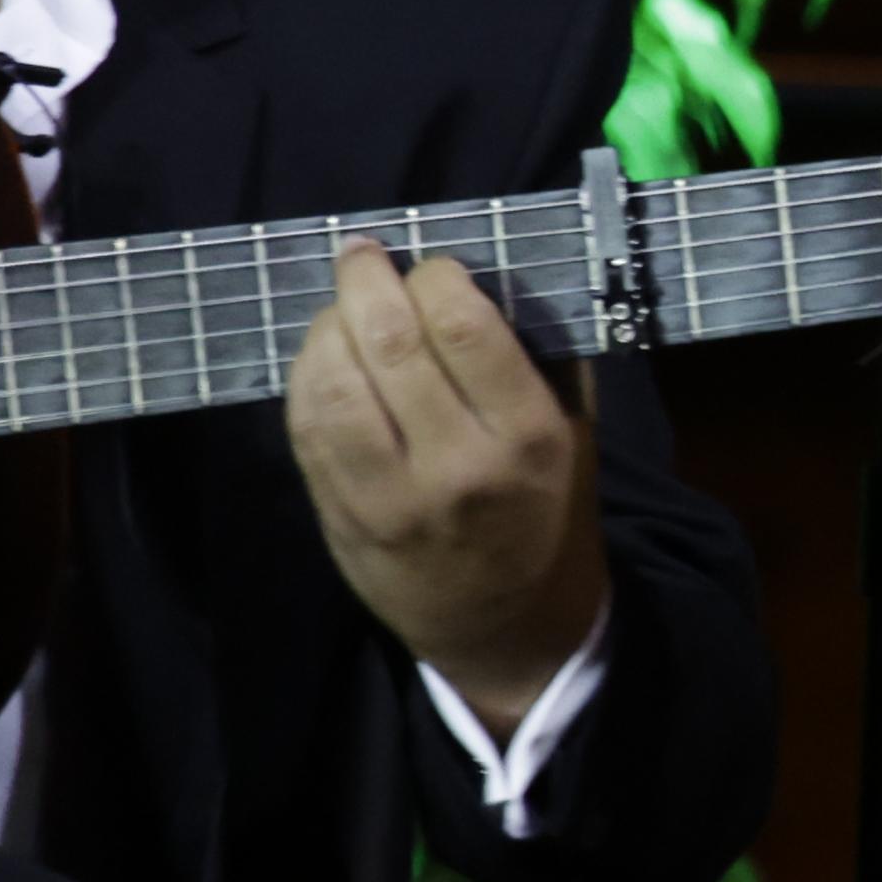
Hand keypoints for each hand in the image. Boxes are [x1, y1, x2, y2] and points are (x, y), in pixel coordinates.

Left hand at [288, 242, 609, 739]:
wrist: (506, 625)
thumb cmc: (548, 517)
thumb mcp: (575, 441)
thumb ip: (545, 363)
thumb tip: (493, 278)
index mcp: (527, 438)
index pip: (464, 326)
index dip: (435, 276)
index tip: (432, 266)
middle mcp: (457, 464)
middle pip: (391, 342)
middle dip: (367, 281)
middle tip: (362, 255)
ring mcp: (390, 494)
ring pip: (335, 379)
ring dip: (328, 324)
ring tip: (341, 304)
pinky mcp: (342, 513)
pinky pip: (306, 423)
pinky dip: (306, 373)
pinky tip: (322, 353)